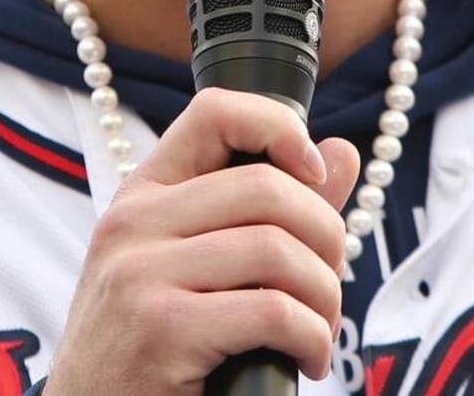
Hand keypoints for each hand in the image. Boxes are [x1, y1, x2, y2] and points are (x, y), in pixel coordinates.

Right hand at [43, 87, 361, 395]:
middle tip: (327, 285)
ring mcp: (142, 275)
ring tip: (319, 329)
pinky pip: (274, 311)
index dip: (280, 127)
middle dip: (326, 237)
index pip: (215, 113)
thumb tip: (340, 153)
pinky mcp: (163, 330)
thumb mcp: (189, 269)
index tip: (313, 172)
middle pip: (268, 188)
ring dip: (324, 297)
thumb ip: (266, 212)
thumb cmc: (146, 349)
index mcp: (142, 197)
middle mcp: (134, 224)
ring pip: (278, 250)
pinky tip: (306, 360)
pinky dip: (312, 338)